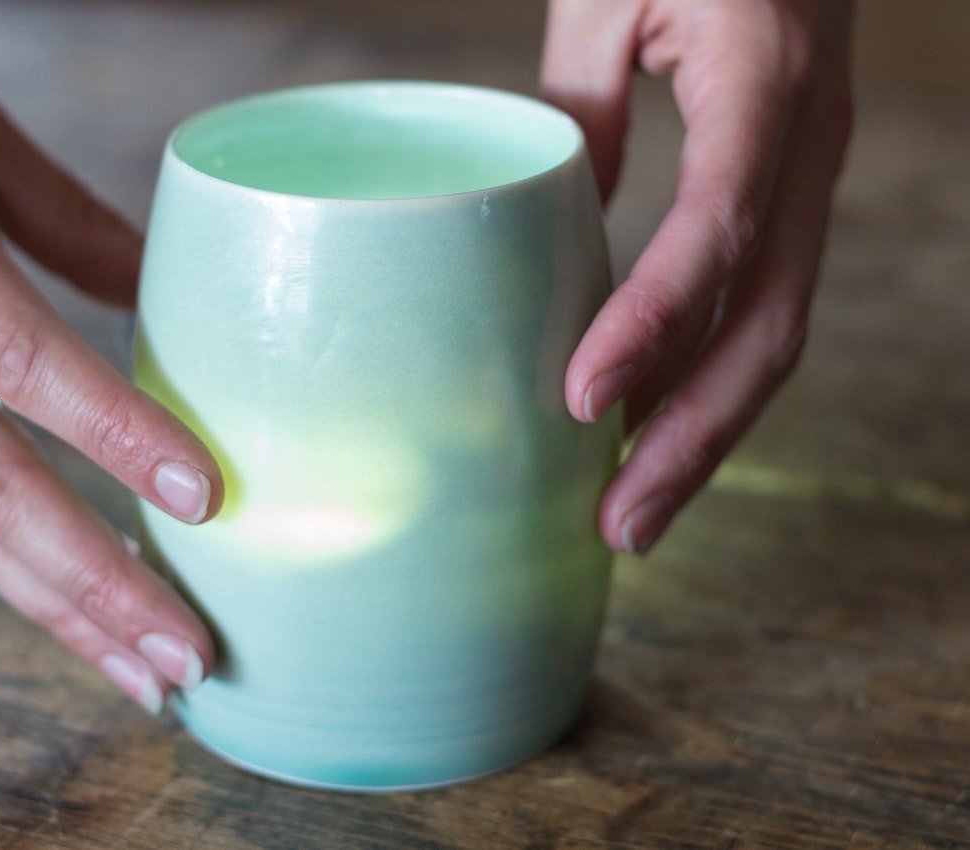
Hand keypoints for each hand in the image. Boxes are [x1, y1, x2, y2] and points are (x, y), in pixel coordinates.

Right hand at [0, 3, 220, 710]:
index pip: (27, 358)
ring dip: (61, 610)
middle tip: (186, 654)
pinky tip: (70, 613)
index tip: (202, 497)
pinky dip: (11, 573)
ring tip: (144, 674)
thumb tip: (162, 288)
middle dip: (97, 586)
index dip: (117, 434)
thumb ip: (71, 219)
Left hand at [541, 0, 853, 552]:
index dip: (655, 322)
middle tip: (617, 526)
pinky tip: (650, 432)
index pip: (718, 228)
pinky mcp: (790, 198)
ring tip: (631, 516)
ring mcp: (810, 180)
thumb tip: (561, 223)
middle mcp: (807, 150)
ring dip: (703, 436)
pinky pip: (757, 307)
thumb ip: (580, 105)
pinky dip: (702, 381)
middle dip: (692, 437)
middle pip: (766, 324)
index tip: (582, 402)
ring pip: (772, 334)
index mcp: (763, 86)